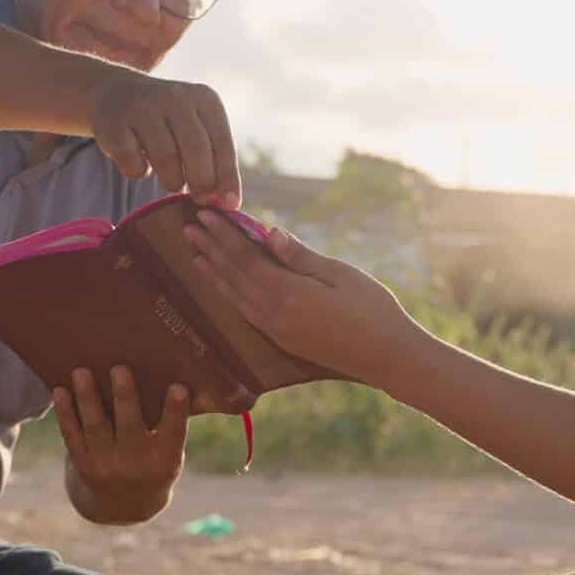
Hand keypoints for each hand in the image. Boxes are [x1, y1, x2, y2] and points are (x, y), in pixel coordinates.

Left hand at [53, 365, 189, 523]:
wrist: (125, 506)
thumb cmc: (153, 463)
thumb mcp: (169, 453)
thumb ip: (168, 424)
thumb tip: (167, 374)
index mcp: (166, 460)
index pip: (174, 433)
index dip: (176, 411)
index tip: (178, 388)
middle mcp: (137, 465)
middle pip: (130, 427)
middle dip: (124, 398)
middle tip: (119, 369)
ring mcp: (107, 467)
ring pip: (96, 427)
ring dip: (87, 399)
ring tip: (81, 372)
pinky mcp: (83, 465)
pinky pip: (72, 436)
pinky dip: (65, 414)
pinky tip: (60, 391)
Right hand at [89, 75, 241, 207]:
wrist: (116, 94)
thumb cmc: (168, 124)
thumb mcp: (196, 129)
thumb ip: (214, 161)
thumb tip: (228, 204)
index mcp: (204, 98)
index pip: (222, 142)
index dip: (228, 177)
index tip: (230, 205)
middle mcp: (175, 97)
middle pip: (195, 149)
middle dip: (201, 181)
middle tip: (199, 199)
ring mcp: (143, 108)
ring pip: (165, 157)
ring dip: (172, 180)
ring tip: (172, 180)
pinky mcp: (114, 125)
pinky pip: (133, 163)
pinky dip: (138, 172)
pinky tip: (140, 163)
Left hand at [183, 212, 423, 381]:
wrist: (387, 358)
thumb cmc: (373, 309)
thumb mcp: (340, 275)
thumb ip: (301, 257)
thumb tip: (269, 232)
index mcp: (289, 292)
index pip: (246, 258)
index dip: (224, 236)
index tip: (205, 216)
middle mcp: (274, 314)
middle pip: (234, 276)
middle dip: (211, 250)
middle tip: (188, 229)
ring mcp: (276, 330)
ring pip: (236, 297)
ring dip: (214, 274)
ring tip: (196, 256)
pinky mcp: (282, 340)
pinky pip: (246, 313)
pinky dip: (230, 295)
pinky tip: (224, 288)